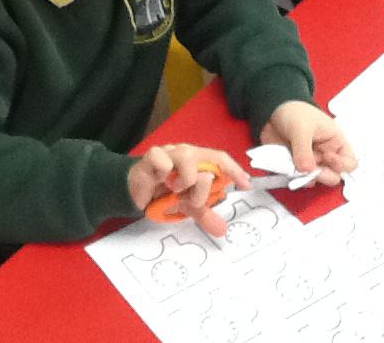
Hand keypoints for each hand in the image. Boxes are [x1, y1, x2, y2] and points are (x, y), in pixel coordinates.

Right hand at [128, 144, 250, 235]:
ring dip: (185, 180)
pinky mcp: (152, 156)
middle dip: (204, 187)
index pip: (220, 159)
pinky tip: (160, 181)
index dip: (234, 170)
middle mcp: (186, 153)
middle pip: (207, 160)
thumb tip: (222, 230)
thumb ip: (204, 214)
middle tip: (193, 201)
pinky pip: (162, 159)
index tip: (245, 186)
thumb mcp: (187, 205)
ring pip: (187, 158)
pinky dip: (165, 172)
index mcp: (198, 160)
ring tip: (175, 190)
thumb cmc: (164, 193)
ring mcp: (170, 152)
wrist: (137, 192)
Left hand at [259, 101, 356, 186]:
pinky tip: (285, 167)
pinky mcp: (295, 165)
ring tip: (293, 167)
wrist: (272, 110)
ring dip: (304, 177)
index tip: (327, 157)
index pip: (349, 163)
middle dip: (322, 176)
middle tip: (309, 170)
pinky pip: (296, 177)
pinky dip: (291, 176)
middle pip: (332, 176)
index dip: (341, 165)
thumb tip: (307, 170)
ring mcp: (310, 162)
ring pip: (313, 179)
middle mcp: (325, 155)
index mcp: (335, 143)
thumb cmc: (294, 112)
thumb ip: (304, 150)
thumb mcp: (302, 128)